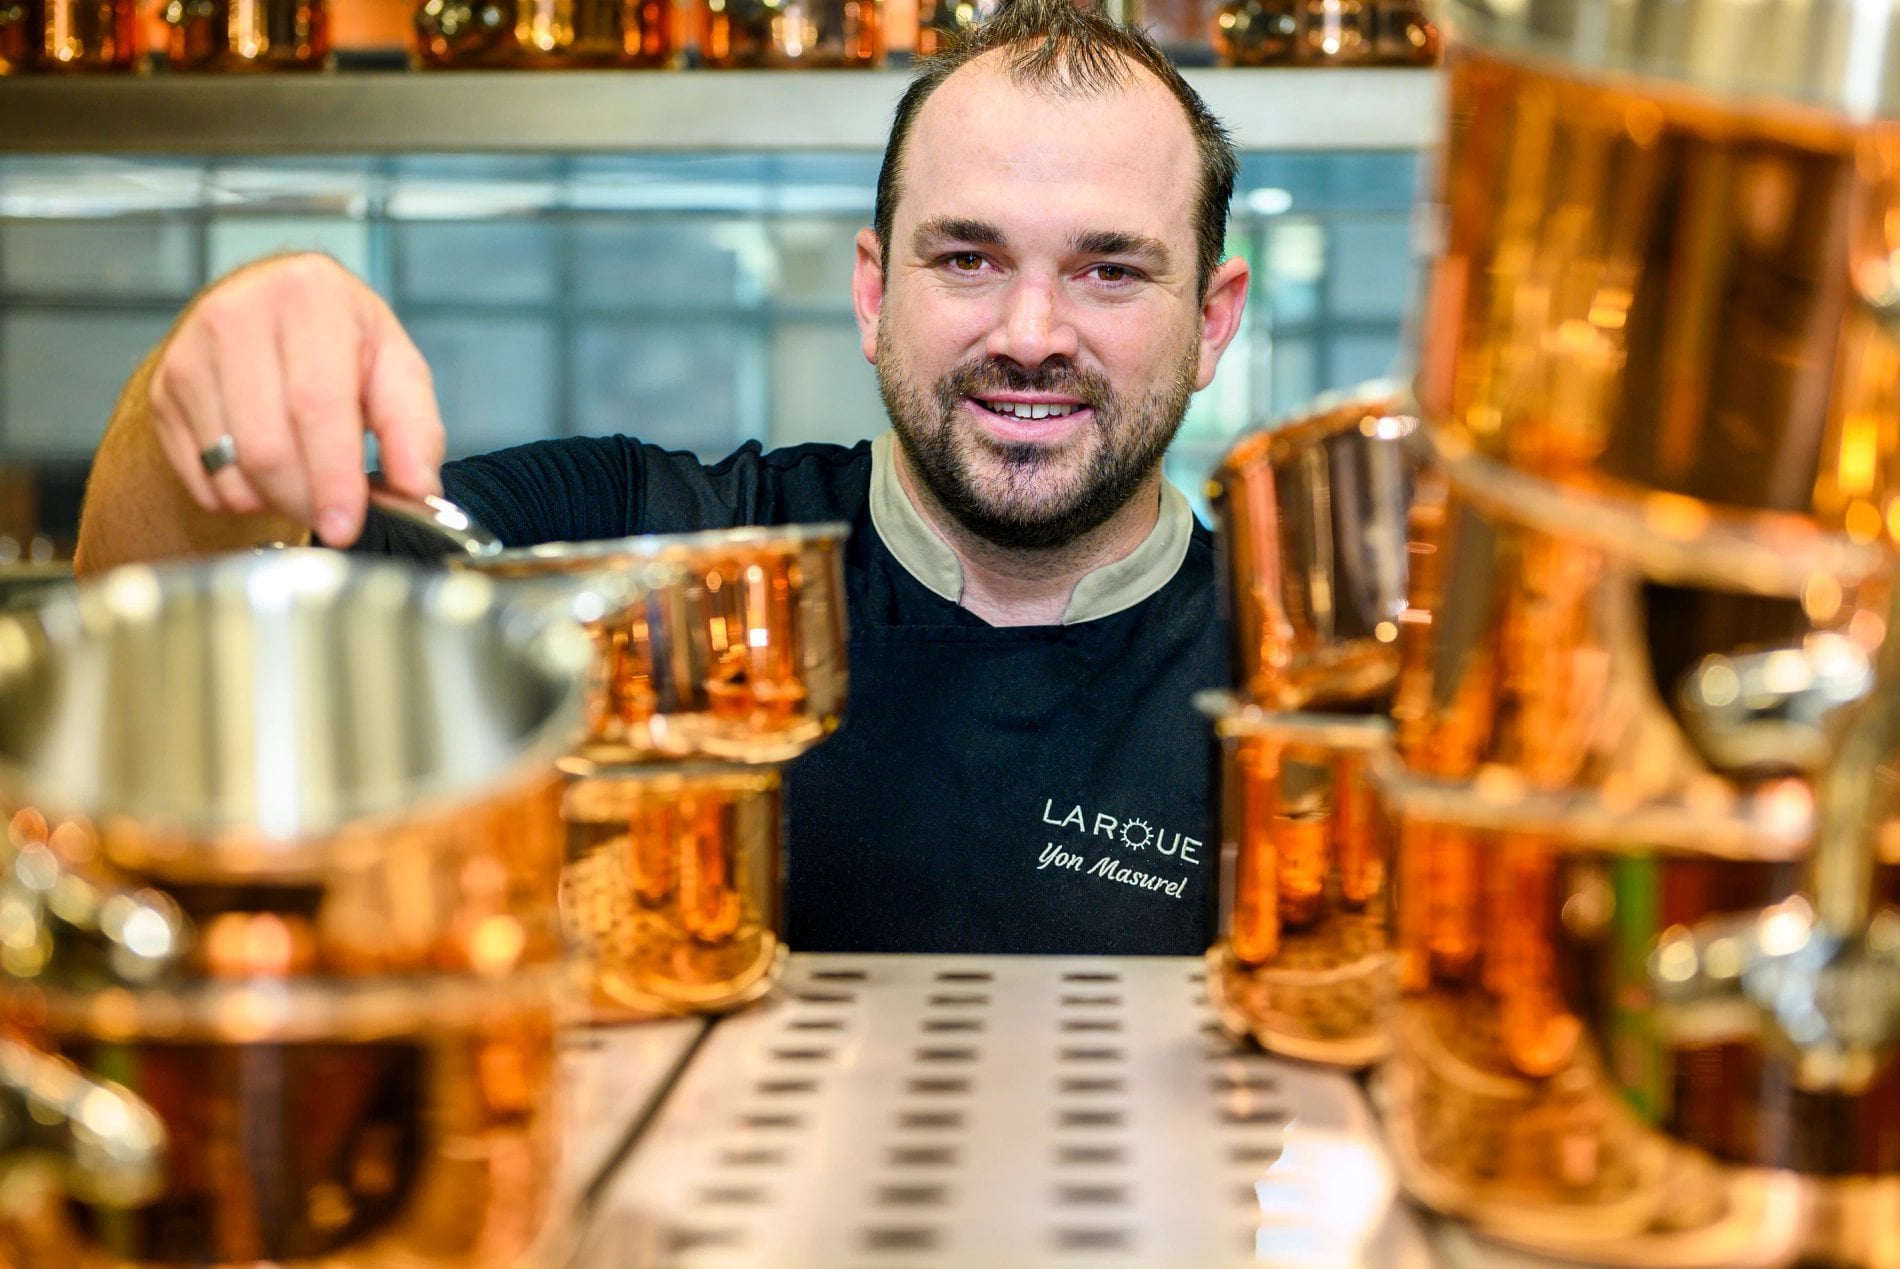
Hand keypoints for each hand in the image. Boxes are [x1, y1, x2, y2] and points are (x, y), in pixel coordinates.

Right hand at [146, 253, 446, 546]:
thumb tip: (419, 493)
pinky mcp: (162, 389)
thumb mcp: (396, 368)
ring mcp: (189, 353)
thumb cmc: (342, 340)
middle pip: (267, 446)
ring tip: (306, 476)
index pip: (316, 404)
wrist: (273, 306)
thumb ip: (415, 432)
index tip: (345, 526)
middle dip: (306, 500)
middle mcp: (237, 315)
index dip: (332, 476)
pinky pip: (198, 477)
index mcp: (309, 297)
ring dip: (274, 499)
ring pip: (230, 467)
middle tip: (335, 513)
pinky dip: (240, 494)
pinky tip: (266, 469)